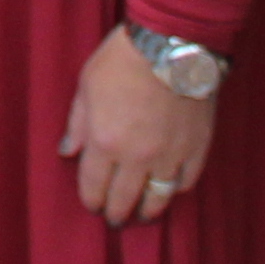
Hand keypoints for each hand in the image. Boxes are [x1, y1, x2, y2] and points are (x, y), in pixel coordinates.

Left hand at [65, 29, 222, 227]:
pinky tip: (171, 188)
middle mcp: (137, 157)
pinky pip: (186, 180)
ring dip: (148, 209)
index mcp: (106, 142)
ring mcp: (170, 155)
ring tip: (143, 214)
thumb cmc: (122, 60)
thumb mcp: (86, 86)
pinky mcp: (196, 147)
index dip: (91, 200)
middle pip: (125, 198)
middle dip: (117, 212)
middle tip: (115, 218)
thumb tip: (68, 150)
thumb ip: (78, 124)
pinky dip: (177, 187)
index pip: (94, 186)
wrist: (171, 44)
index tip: (92, 205)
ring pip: (159, 197)